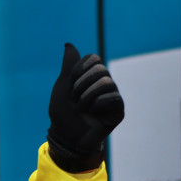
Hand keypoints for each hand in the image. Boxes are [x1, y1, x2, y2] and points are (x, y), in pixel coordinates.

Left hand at [46, 43, 124, 172]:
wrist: (65, 135)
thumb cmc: (62, 111)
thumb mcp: (62, 85)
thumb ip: (69, 65)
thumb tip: (68, 44)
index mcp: (91, 76)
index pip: (92, 58)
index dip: (77, 70)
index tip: (69, 84)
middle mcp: (104, 83)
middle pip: (99, 68)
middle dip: (80, 84)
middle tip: (75, 99)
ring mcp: (112, 96)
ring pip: (106, 81)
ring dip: (86, 96)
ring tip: (82, 108)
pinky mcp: (118, 109)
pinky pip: (112, 97)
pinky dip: (97, 105)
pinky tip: (93, 114)